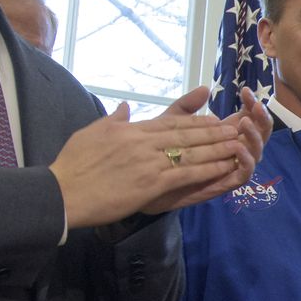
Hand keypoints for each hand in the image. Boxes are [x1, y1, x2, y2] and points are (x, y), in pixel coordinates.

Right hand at [51, 86, 253, 228]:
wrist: (62, 192)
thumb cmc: (72, 166)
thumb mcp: (90, 133)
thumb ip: (112, 120)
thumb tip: (125, 107)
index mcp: (130, 130)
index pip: (169, 122)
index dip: (194, 121)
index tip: (213, 119)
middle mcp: (142, 142)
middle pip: (185, 134)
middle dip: (213, 131)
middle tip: (235, 127)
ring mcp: (148, 162)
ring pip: (191, 152)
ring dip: (217, 148)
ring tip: (238, 143)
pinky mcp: (151, 183)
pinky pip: (187, 174)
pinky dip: (208, 170)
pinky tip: (224, 167)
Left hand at [139, 86, 272, 214]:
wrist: (148, 182)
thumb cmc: (162, 152)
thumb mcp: (172, 123)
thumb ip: (187, 106)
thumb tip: (204, 88)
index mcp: (225, 134)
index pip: (248, 116)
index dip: (250, 103)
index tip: (244, 90)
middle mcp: (233, 150)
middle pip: (259, 133)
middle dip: (262, 118)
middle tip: (256, 105)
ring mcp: (231, 167)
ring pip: (256, 153)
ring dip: (255, 137)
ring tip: (246, 122)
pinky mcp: (225, 183)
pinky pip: (244, 174)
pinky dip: (246, 161)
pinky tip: (239, 148)